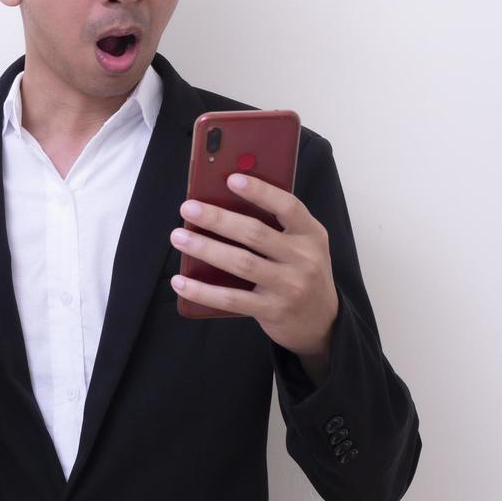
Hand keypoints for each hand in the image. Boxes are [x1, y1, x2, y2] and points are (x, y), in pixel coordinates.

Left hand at [168, 172, 338, 363]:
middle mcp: (304, 259)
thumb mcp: (300, 244)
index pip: (288, 206)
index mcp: (311, 234)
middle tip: (188, 208)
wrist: (322, 322)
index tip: (231, 178)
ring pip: (241, 263)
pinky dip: (202, 290)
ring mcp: (290, 287)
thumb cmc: (300, 271)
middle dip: (218, 218)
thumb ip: (274, 224)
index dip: (260, 191)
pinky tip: (180, 281)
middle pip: (255, 233)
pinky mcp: (272, 311)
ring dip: (205, 248)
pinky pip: (231, 299)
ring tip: (178, 237)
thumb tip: (223, 201)